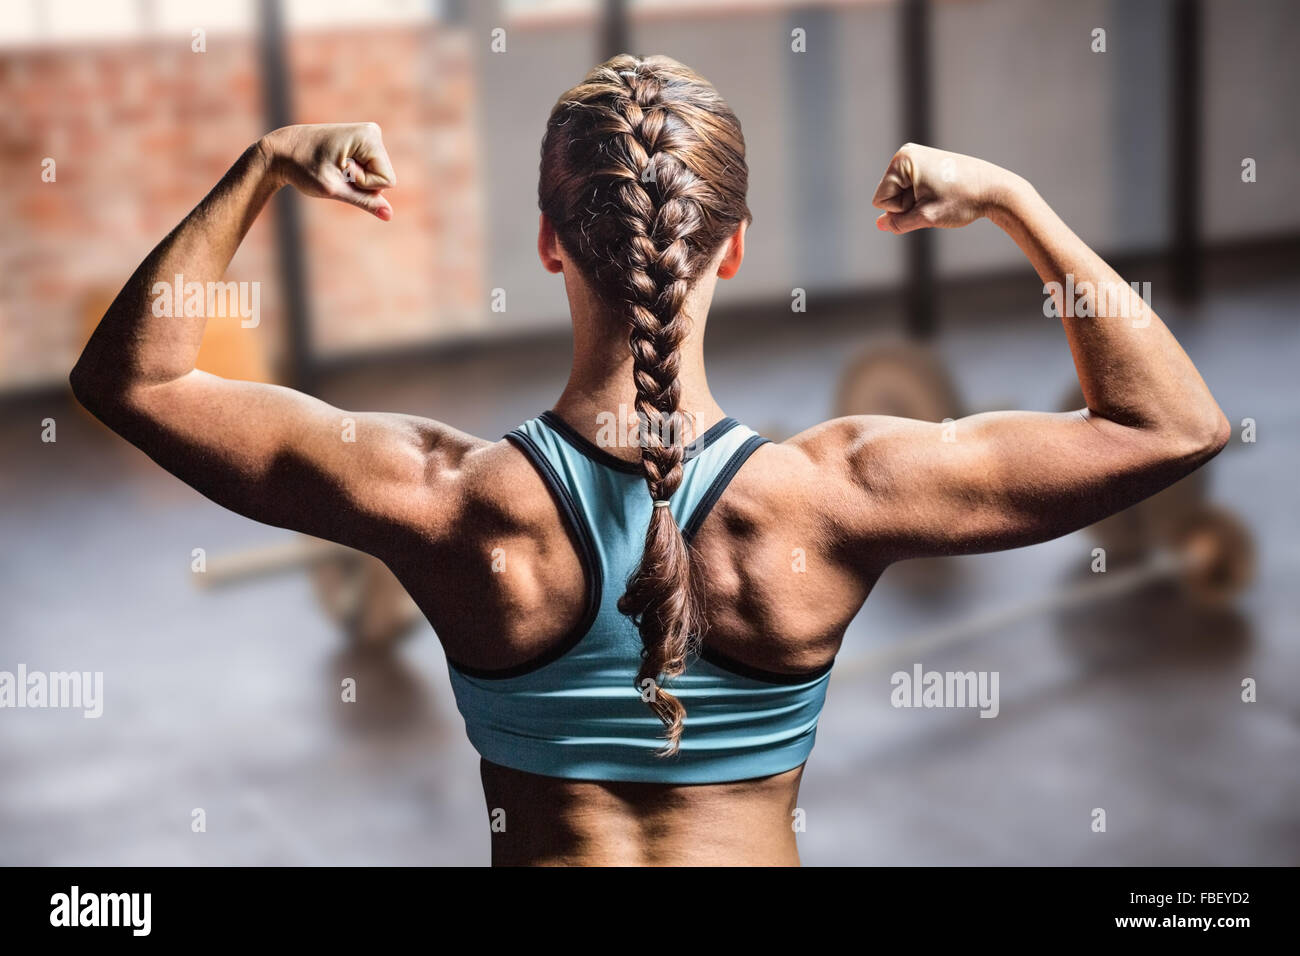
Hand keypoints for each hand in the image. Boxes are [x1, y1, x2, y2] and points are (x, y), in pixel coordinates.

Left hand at [260, 123, 396, 220]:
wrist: (281, 150)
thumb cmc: (302, 167)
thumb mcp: (334, 189)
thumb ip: (365, 201)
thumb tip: (389, 215)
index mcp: (369, 137)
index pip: (387, 181)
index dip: (363, 185)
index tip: (339, 172)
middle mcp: (373, 132)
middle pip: (385, 177)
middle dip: (361, 182)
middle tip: (334, 170)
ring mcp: (369, 136)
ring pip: (378, 175)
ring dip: (356, 179)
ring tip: (333, 167)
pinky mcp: (363, 142)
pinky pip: (371, 170)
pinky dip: (354, 174)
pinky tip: (337, 165)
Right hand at [871, 143, 1015, 233]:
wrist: (994, 189)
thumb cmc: (961, 201)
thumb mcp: (926, 218)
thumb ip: (898, 223)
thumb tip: (880, 225)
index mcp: (902, 160)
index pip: (880, 200)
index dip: (901, 210)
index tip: (927, 201)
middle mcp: (906, 153)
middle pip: (888, 195)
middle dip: (908, 205)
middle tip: (936, 200)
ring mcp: (916, 156)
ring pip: (899, 194)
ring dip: (916, 202)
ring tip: (941, 196)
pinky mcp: (925, 163)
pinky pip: (911, 189)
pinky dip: (923, 197)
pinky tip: (942, 193)